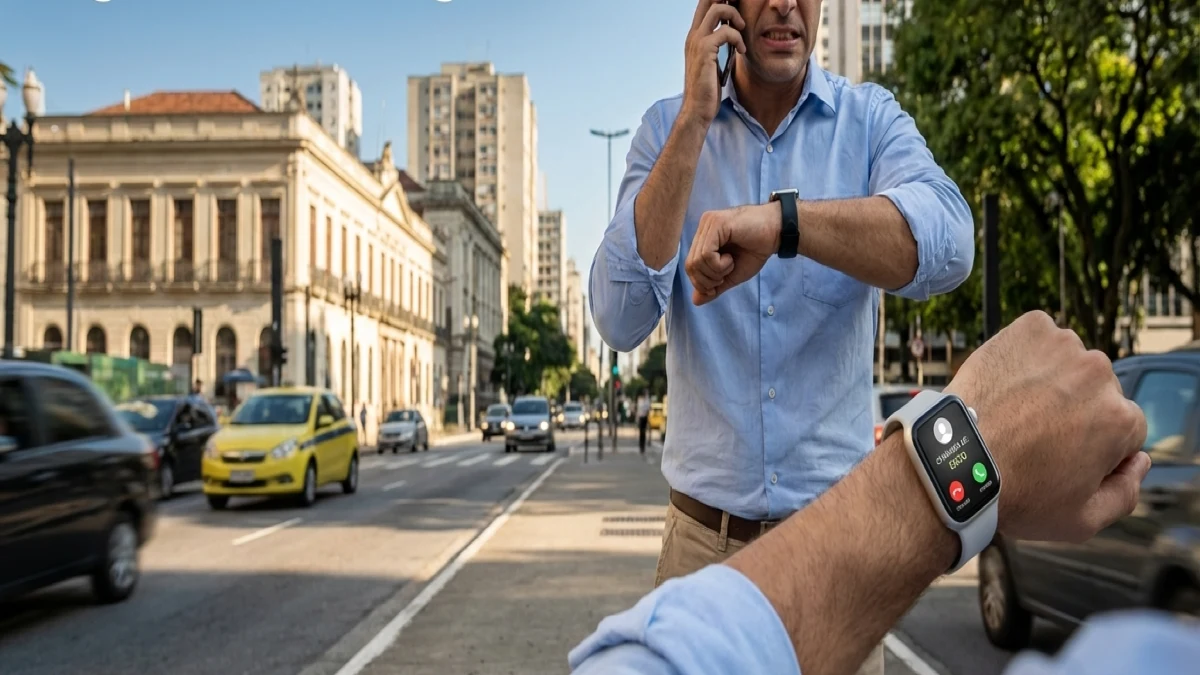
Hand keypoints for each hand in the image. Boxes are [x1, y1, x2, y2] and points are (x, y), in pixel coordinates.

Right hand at [681, 0, 745, 125]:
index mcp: (694, 37)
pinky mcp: (705, 51)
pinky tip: (742, 51)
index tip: (735, 5)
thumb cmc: (707, 89)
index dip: (719, 0)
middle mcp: (693, 35)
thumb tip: (732, 36)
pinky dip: (738, 38)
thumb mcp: (712, 62)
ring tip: (742, 29)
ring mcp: (697, 42)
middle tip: (740, 14)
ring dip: (735, 15)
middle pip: (707, 0)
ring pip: (717, 9)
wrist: (697, 108)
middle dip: (728, 1)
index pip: (704, 5)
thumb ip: (718, 46)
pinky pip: (725, 31)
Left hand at [685, 202, 780, 305]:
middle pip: (690, 265)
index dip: (702, 282)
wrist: (778, 233)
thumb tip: (695, 301)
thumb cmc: (756, 249)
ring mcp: (708, 223)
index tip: (721, 282)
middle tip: (726, 274)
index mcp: (704, 237)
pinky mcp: (716, 223)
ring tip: (731, 264)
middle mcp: (703, 227)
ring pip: (697, 261)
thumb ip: (714, 286)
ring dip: (716, 272)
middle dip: (708, 280)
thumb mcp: (732, 274)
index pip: (690, 266)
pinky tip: (731, 259)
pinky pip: (706, 255)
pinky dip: (718, 265)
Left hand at [946, 311, 1149, 542]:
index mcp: (1122, 419)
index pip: (1122, 428)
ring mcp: (1064, 347)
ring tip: (1014, 410)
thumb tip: (1140, 461)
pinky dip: (1025, 354)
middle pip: (1097, 392)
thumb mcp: (1082, 521)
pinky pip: (1039, 337)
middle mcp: (1100, 376)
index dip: (1092, 445)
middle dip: (1074, 410)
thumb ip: (1126, 494)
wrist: (952, 460)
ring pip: (1068, 364)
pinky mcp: (1030, 329)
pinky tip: (1005, 383)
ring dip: (1051, 380)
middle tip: (1032, 434)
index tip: (1059, 455)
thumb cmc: (1014, 494)